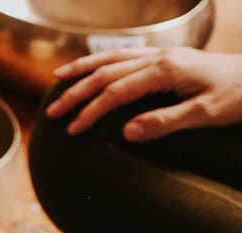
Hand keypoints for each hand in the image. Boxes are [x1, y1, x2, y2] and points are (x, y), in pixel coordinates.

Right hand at [46, 47, 241, 140]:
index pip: (117, 91)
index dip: (92, 111)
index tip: (73, 131)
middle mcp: (160, 58)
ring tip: (57, 80)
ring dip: (83, 70)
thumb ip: (165, 122)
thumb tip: (126, 133)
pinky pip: (126, 56)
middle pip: (108, 71)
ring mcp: (162, 55)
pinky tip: (91, 69)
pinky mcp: (166, 59)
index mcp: (166, 70)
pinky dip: (103, 61)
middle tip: (52, 113)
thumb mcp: (204, 115)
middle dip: (77, 92)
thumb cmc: (235, 98)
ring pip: (113, 58)